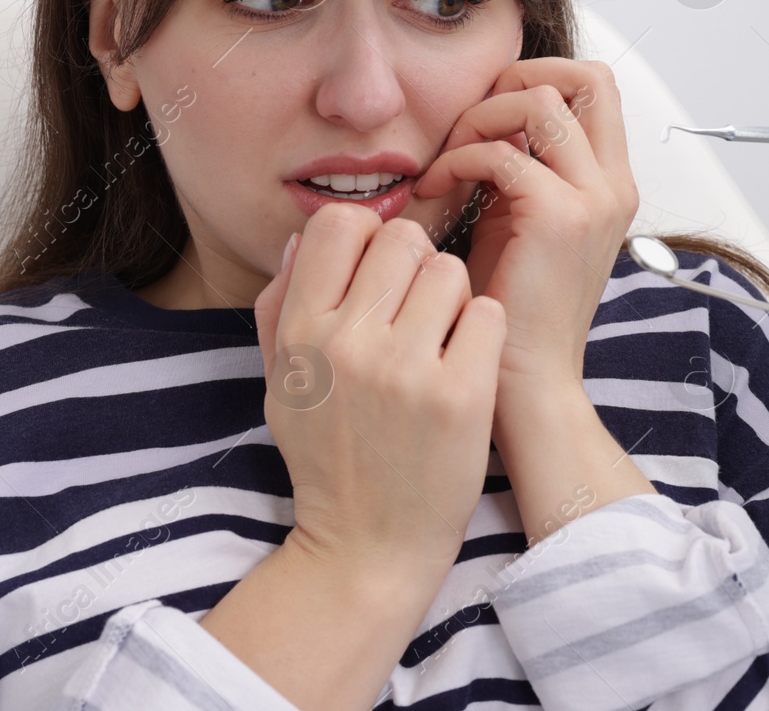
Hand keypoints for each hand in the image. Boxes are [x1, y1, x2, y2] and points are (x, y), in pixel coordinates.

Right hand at [252, 203, 505, 576]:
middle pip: (402, 238)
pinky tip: (466, 360)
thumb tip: (300, 240)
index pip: (337, 223)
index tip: (379, 268)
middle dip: (415, 263)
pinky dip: (483, 330)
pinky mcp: (461, 394)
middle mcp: (349, 343)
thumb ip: (280, 307)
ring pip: (450, 270)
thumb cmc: (327, 457)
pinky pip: (488, 312)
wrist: (368, 545)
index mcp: (301, 333)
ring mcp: (407, 369)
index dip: (366, 234)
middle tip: (416, 306)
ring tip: (440, 338)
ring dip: (452, 296)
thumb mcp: (280, 383)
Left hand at [411, 57, 638, 400]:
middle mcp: (614, 185)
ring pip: (541, 101)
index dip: (539, 80)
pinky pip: (503, 152)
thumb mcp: (517, 223)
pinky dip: (459, 160)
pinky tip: (435, 190)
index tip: (487, 116)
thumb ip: (515, 170)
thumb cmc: (512, 312)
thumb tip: (481, 120)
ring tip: (447, 160)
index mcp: (610, 184)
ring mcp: (594, 199)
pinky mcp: (560, 218)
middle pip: (586, 76)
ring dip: (480, 118)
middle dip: (516, 80)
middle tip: (469, 122)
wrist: (526, 385)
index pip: (596, 88)